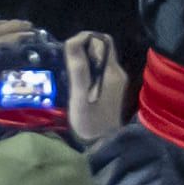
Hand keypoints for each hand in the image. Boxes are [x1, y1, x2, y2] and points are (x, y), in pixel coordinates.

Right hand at [62, 31, 131, 145]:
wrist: (104, 146)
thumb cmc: (90, 123)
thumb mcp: (80, 97)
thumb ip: (78, 70)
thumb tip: (73, 41)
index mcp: (111, 72)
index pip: (102, 41)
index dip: (85, 39)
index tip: (69, 48)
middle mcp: (117, 73)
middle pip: (102, 48)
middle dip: (83, 49)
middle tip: (66, 60)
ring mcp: (117, 81)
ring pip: (100, 59)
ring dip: (84, 60)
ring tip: (69, 70)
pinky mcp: (113, 89)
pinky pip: (100, 70)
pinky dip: (88, 69)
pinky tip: (77, 81)